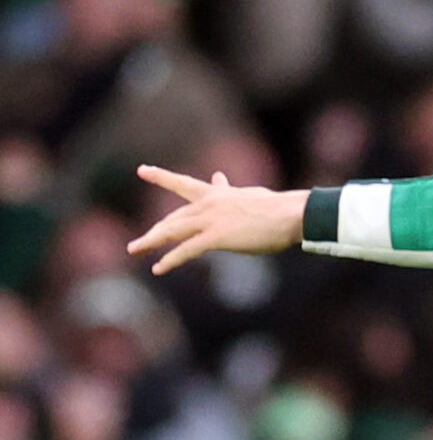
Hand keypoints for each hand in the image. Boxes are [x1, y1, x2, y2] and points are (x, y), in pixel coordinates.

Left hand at [126, 167, 307, 274]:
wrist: (290, 214)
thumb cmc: (278, 207)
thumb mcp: (250, 195)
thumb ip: (231, 191)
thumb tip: (221, 179)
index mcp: (217, 194)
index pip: (183, 184)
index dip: (161, 177)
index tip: (143, 170)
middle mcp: (208, 204)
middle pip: (172, 218)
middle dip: (153, 232)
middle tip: (136, 245)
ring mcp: (210, 220)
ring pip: (171, 231)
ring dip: (150, 242)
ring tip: (135, 251)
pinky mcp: (216, 237)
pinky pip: (186, 250)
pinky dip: (170, 260)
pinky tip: (157, 269)